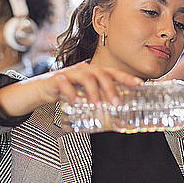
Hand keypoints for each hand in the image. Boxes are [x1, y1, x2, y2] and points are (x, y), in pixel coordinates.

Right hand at [0, 62, 143, 116]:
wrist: (44, 88)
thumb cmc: (69, 91)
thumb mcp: (88, 94)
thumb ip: (101, 99)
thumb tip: (121, 113)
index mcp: (95, 72)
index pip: (114, 72)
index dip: (127, 77)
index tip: (140, 84)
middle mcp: (85, 69)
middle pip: (102, 74)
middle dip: (111, 88)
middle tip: (116, 103)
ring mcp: (71, 72)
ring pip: (86, 78)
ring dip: (93, 92)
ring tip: (98, 106)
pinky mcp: (57, 78)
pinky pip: (65, 83)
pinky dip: (72, 92)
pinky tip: (77, 102)